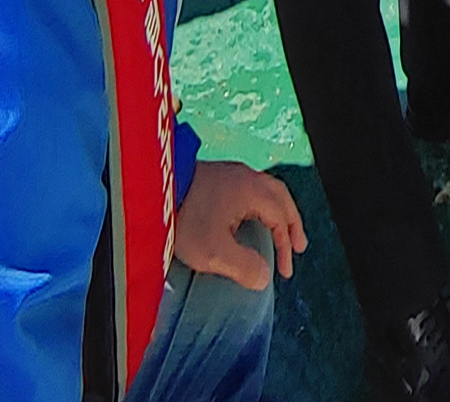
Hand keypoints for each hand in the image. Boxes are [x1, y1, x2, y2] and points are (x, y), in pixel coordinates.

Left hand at [173, 159, 303, 291]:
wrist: (152, 188)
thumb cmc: (186, 218)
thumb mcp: (214, 252)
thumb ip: (243, 267)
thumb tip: (264, 278)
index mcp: (252, 191)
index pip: (281, 218)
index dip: (286, 246)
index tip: (285, 271)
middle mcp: (246, 177)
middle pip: (279, 197)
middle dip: (290, 222)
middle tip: (298, 244)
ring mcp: (229, 172)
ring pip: (264, 190)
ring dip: (276, 211)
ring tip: (276, 230)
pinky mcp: (214, 174)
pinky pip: (249, 189)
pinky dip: (259, 205)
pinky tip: (248, 216)